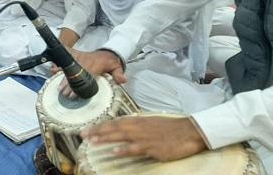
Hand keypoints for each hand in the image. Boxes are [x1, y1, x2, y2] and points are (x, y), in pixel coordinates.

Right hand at [57, 49, 127, 97]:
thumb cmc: (110, 62)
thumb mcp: (116, 67)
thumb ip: (118, 74)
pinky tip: (52, 70)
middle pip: (75, 73)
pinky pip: (65, 58)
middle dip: (68, 83)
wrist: (106, 52)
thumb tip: (123, 80)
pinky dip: (58, 63)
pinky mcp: (74, 55)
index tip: (74, 93)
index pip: (86, 75)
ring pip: (69, 67)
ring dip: (62, 76)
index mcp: (95, 65)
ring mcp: (79, 57)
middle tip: (63, 93)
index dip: (79, 84)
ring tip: (57, 87)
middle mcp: (85, 61)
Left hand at [80, 116, 206, 161]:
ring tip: (92, 141)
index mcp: (138, 120)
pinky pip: (136, 149)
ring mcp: (145, 137)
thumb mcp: (150, 123)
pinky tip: (114, 152)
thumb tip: (122, 127)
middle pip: (114, 128)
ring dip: (106, 138)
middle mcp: (138, 127)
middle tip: (82, 134)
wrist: (189, 131)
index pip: (114, 122)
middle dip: (97, 131)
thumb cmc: (170, 128)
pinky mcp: (153, 148)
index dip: (100, 125)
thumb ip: (136, 125)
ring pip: (121, 136)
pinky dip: (124, 150)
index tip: (87, 129)